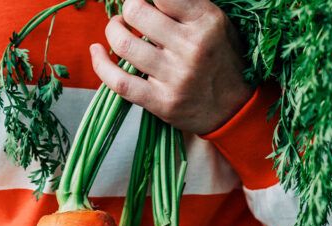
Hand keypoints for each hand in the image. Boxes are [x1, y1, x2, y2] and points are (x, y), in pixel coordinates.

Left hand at [90, 0, 253, 134]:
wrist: (235, 109)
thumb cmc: (221, 59)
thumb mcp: (216, 23)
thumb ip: (185, 6)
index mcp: (206, 21)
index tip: (143, 0)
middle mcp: (191, 47)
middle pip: (136, 12)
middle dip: (126, 9)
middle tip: (129, 14)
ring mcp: (175, 77)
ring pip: (123, 44)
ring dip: (112, 31)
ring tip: (117, 29)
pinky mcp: (162, 102)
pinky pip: (119, 81)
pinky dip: (100, 64)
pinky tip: (96, 52)